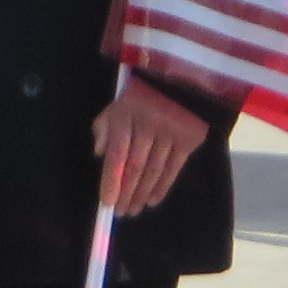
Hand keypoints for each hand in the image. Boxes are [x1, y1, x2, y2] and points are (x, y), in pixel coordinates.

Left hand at [93, 71, 209, 217]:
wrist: (185, 75)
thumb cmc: (144, 91)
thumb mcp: (118, 101)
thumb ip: (104, 126)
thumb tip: (99, 153)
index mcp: (126, 115)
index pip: (117, 154)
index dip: (111, 181)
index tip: (107, 203)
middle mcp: (148, 126)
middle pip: (135, 167)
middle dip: (126, 193)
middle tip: (121, 212)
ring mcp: (170, 133)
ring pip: (154, 170)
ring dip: (143, 194)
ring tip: (134, 209)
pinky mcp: (189, 138)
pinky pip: (174, 168)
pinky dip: (163, 187)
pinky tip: (154, 200)